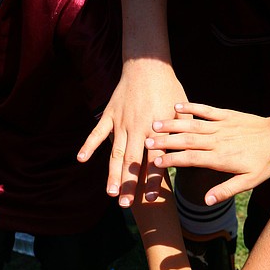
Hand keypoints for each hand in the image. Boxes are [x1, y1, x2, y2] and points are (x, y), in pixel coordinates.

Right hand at [77, 60, 186, 205]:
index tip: (152, 199)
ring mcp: (121, 122)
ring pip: (115, 153)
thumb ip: (183, 135)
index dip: (154, 181)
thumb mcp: (182, 112)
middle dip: (129, 184)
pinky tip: (80, 159)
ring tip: (110, 192)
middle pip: (133, 162)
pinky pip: (97, 133)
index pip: (156, 160)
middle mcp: (138, 129)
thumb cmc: (169, 90)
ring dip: (112, 173)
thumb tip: (188, 158)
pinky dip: (88, 145)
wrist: (148, 66)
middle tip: (126, 204)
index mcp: (157, 130)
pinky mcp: (110, 115)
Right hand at [147, 103, 269, 204]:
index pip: (191, 159)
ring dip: (173, 125)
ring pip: (193, 125)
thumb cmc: (265, 162)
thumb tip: (206, 201)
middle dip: (165, 142)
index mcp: (220, 158)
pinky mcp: (226, 115)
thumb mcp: (249, 182)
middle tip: (146, 142)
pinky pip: (206, 110)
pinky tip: (178, 106)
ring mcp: (221, 126)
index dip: (172, 160)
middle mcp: (217, 141)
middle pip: (186, 141)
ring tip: (155, 124)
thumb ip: (226, 190)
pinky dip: (192, 107)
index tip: (155, 162)